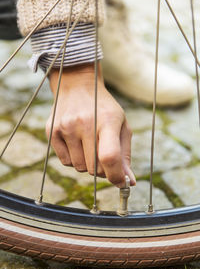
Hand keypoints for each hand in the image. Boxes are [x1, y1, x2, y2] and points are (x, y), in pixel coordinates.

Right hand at [47, 63, 135, 187]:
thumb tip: (128, 182)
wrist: (77, 86)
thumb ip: (125, 154)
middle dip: (103, 170)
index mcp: (107, 121)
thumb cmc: (104, 109)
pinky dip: (74, 159)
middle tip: (104, 159)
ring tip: (89, 146)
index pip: (109, 157)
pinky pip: (66, 162)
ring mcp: (66, 127)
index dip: (115, 176)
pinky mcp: (52, 131)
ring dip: (87, 164)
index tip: (120, 182)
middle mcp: (84, 123)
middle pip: (94, 167)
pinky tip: (77, 143)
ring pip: (79, 167)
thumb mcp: (121, 125)